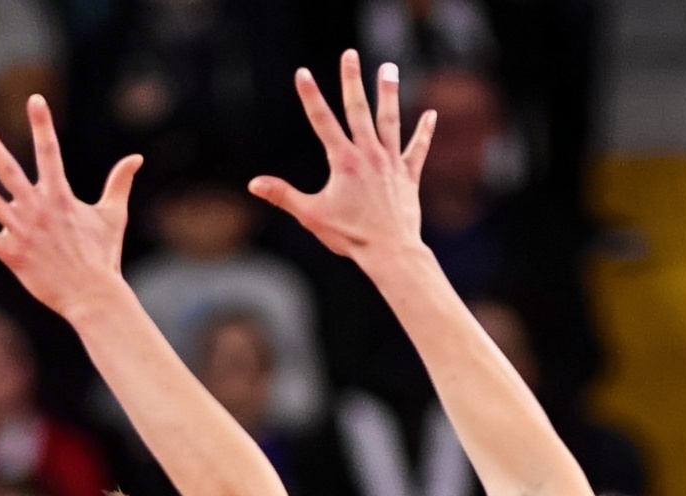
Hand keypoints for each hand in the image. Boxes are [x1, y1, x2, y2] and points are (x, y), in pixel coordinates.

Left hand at [0, 95, 142, 327]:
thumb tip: (136, 158)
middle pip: (9, 170)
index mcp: (60, 196)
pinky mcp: (12, 254)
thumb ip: (119, 183)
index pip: (50, 151)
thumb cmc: (103, 255)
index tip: (34, 99)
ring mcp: (22, 231)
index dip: (42, 124)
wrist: (92, 294)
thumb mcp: (113, 215)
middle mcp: (38, 208)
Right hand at [250, 51, 438, 261]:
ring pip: (389, 121)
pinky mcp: (408, 175)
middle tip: (349, 55)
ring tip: (388, 69)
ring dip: (388, 94)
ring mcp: (391, 162)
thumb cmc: (350, 235)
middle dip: (351, 80)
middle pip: (358, 110)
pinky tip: (431, 114)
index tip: (303, 73)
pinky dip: (424, 132)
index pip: (322, 121)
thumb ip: (283, 195)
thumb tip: (254, 183)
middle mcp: (369, 154)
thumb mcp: (311, 215)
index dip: (310, 96)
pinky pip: (417, 149)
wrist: (391, 251)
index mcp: (344, 161)